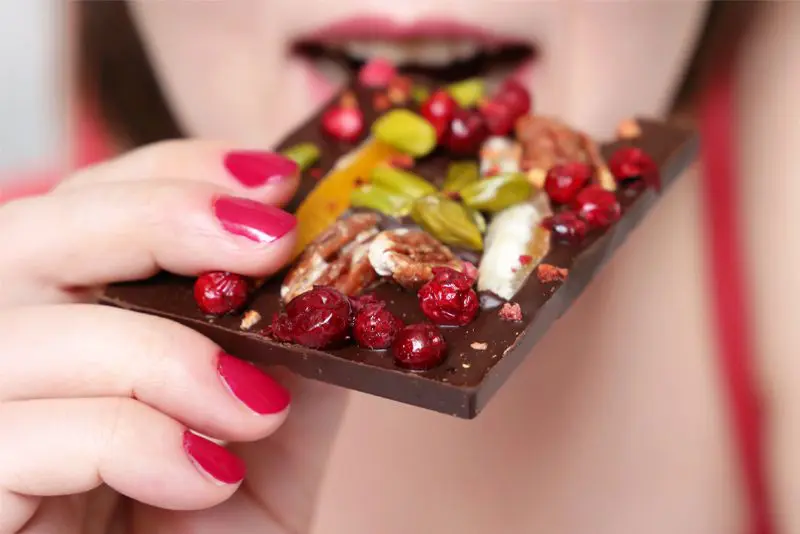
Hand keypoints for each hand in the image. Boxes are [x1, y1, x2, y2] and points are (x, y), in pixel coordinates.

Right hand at [0, 141, 347, 533]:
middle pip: (29, 233)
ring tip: (259, 413)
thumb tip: (329, 252)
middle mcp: (3, 350)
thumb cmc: (214, 517)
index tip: (276, 180)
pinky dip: (129, 442)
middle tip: (271, 240)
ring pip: (23, 335)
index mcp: (64, 315)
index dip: (174, 173)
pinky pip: (14, 437)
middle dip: (159, 218)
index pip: (89, 203)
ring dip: (163, 358)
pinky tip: (207, 477)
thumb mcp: (266, 409)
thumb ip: (283, 332)